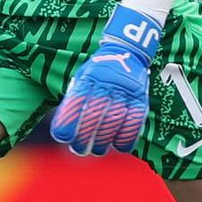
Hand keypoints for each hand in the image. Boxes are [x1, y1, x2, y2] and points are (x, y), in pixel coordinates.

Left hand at [50, 5, 161, 154]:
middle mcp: (106, 84)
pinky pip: (133, 124)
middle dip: (83, 138)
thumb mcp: (83, 77)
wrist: (127, 51)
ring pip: (112, 123)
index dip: (66, 123)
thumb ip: (75, 101)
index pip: (75, 103)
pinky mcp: (140, 98)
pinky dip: (125, 139)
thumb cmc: (98, 72)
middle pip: (93, 117)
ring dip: (103, 142)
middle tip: (79, 149)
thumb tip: (64, 133)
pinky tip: (118, 146)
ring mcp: (124, 91)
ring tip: (97, 150)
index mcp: (88, 78)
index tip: (62, 137)